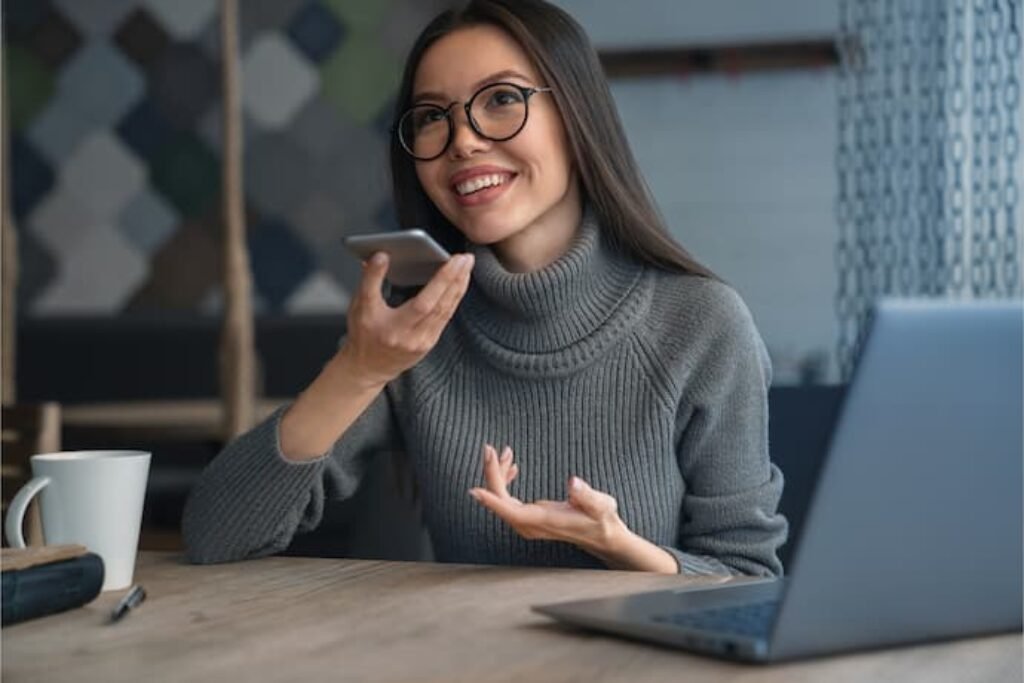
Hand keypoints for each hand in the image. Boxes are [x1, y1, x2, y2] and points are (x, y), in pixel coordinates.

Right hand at [339, 251, 473, 387]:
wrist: (368, 367)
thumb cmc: (363, 335)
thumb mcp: (360, 306)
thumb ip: (370, 280)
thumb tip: (381, 256)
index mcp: (393, 329)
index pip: (421, 303)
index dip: (437, 280)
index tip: (448, 259)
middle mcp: (411, 337)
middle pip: (439, 305)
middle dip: (454, 278)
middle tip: (465, 258)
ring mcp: (423, 342)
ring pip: (447, 310)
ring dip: (459, 286)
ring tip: (466, 265)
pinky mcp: (430, 342)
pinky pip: (446, 316)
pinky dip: (454, 297)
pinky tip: (459, 283)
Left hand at [468, 444, 627, 558]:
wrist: (602, 537)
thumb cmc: (602, 520)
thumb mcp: (602, 505)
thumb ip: (587, 495)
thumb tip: (573, 483)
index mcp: (544, 521)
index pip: (512, 512)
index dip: (492, 501)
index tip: (474, 489)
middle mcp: (530, 525)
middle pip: (501, 501)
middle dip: (493, 473)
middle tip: (490, 448)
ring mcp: (527, 523)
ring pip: (501, 499)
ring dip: (498, 474)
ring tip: (505, 452)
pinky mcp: (527, 518)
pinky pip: (506, 500)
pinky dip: (505, 481)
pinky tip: (512, 468)